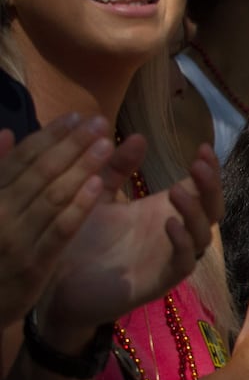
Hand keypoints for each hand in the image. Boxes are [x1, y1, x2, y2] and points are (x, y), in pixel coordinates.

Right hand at [0, 114, 119, 330]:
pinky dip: (79, 206)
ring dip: (81, 167)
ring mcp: (16, 238)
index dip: (50, 135)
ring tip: (106, 144)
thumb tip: (5, 133)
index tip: (76, 116)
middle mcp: (0, 211)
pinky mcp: (34, 263)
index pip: (22, 158)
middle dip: (71, 144)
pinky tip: (99, 185)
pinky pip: (60, 230)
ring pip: (52, 195)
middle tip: (99, 122)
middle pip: (40, 171)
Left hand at [39, 138, 219, 336]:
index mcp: (163, 210)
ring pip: (203, 235)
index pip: (200, 188)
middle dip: (211, 186)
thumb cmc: (79, 238)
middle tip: (199, 165)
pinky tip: (169, 224)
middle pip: (212, 209)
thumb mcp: (96, 193)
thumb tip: (139, 136)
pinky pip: (184, 262)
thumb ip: (116, 168)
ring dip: (195, 212)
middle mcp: (174, 233)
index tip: (202, 146)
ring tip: (176, 191)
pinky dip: (182, 243)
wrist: (58, 283)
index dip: (208, 169)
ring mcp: (170, 257)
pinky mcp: (161, 280)